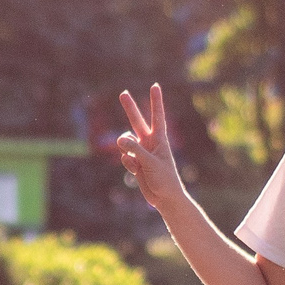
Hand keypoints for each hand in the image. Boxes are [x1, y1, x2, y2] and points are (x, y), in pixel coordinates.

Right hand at [114, 83, 183, 210]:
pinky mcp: (135, 162)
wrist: (165, 198)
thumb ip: (135, 149)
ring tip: (135, 160)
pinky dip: (127, 163)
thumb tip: (120, 138)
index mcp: (160, 139)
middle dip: (130, 108)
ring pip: (125, 141)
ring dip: (126, 148)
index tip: (155, 86)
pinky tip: (136, 171)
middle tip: (123, 93)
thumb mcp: (150, 162)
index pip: (157, 116)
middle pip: (137, 121)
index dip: (156, 101)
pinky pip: (124, 157)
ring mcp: (141, 152)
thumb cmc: (164, 179)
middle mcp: (149, 142)